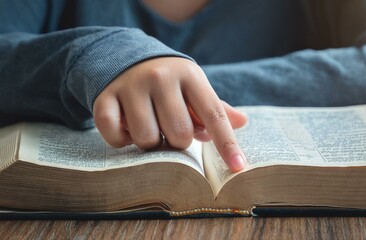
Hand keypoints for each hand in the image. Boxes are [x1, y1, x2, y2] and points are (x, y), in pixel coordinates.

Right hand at [93, 57, 246, 171]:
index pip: (214, 115)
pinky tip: (126, 127)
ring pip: (147, 139)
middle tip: (169, 129)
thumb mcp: (193, 87)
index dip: (227, 144)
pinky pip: (116, 138)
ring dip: (150, 143)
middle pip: (179, 135)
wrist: (126, 57)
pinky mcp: (105, 97)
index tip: (238, 168)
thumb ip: (214, 107)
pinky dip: (122, 141)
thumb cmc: (169, 82)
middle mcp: (161, 77)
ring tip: (149, 125)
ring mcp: (131, 86)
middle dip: (177, 141)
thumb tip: (242, 121)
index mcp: (190, 75)